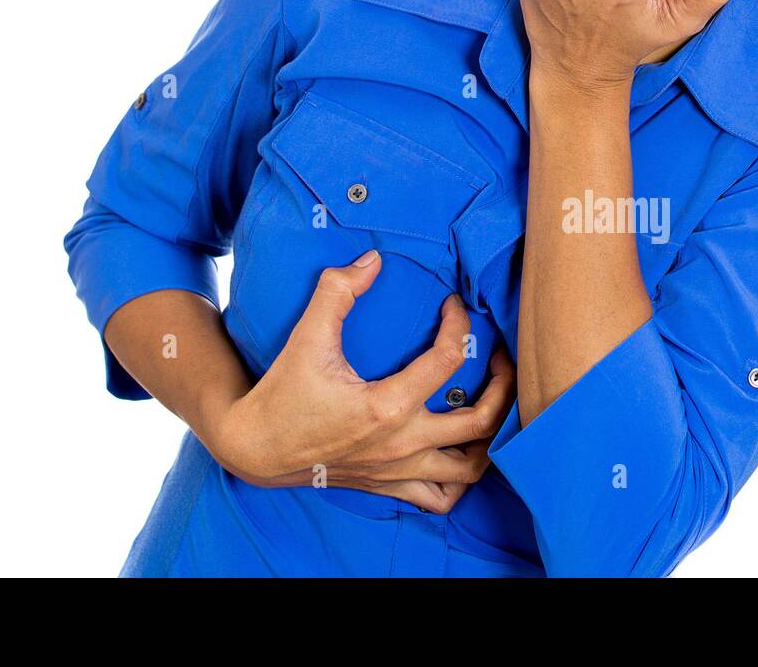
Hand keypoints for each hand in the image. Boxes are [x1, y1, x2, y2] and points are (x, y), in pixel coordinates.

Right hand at [204, 251, 515, 513]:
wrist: (255, 447)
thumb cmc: (282, 391)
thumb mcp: (306, 336)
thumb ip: (337, 292)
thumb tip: (372, 260)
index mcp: (387, 407)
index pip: (447, 360)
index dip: (458, 323)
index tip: (453, 304)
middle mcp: (402, 445)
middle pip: (481, 421)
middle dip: (502, 384)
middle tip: (497, 355)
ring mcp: (398, 471)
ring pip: (471, 468)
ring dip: (491, 437)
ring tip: (492, 404)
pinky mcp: (389, 486)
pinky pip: (443, 498)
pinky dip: (462, 478)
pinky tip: (460, 450)